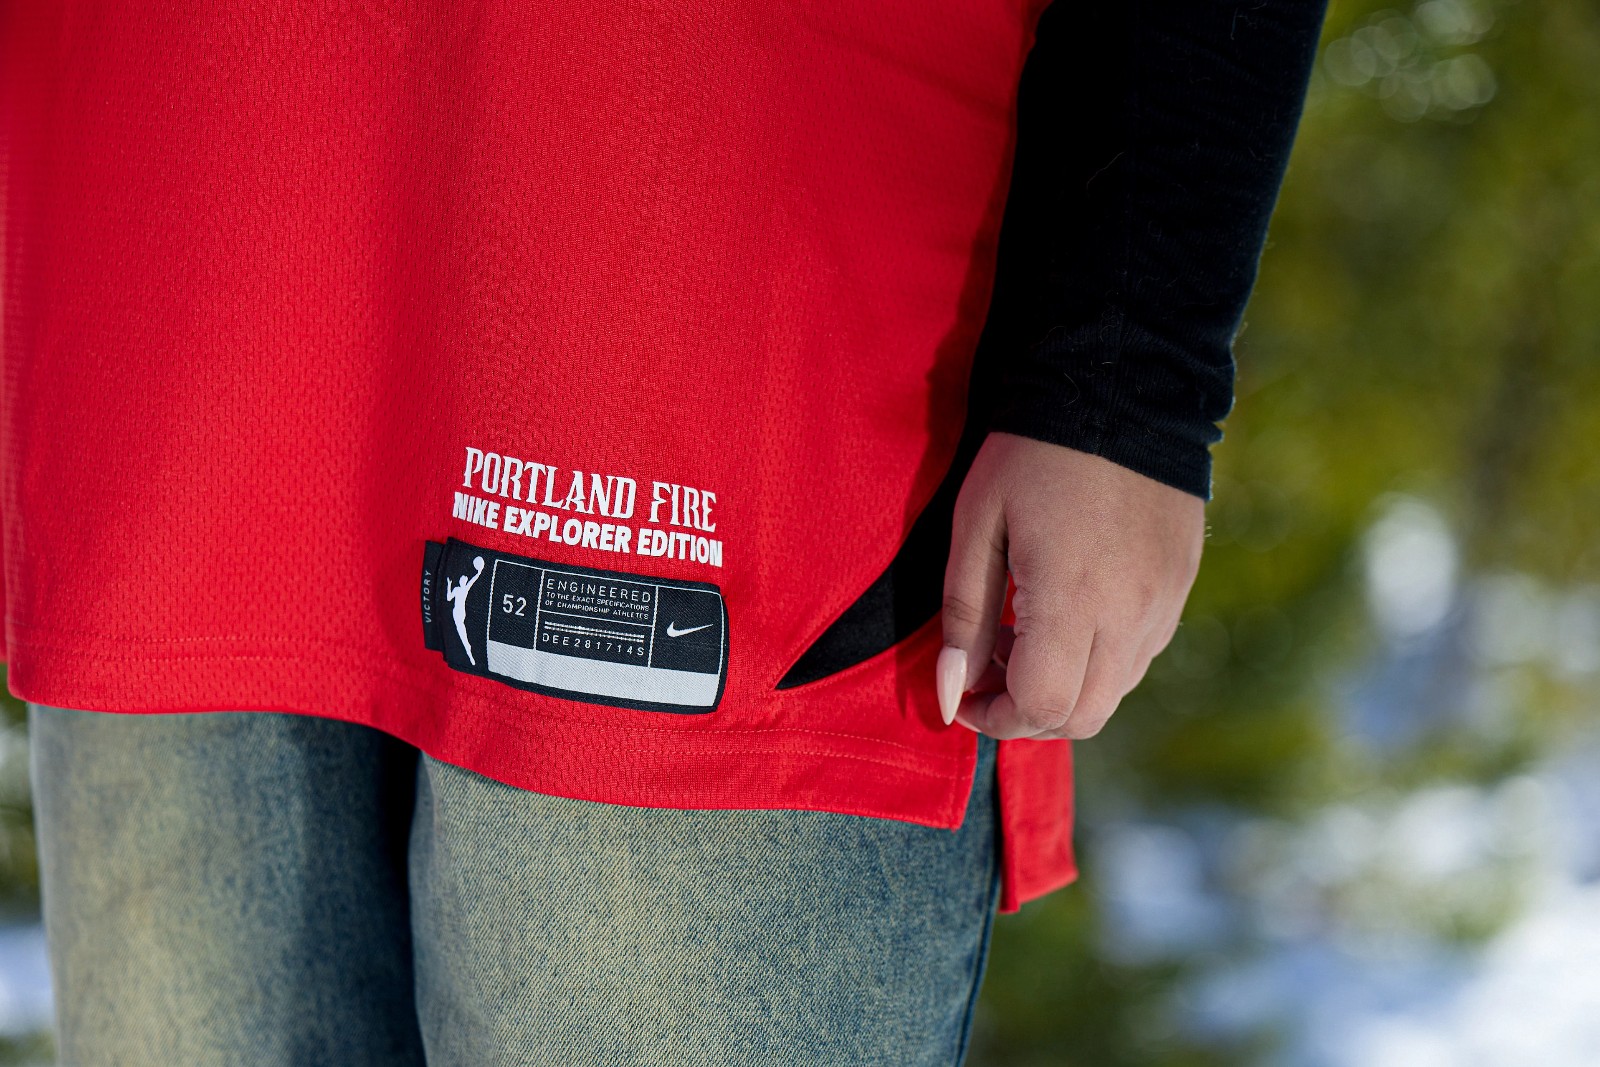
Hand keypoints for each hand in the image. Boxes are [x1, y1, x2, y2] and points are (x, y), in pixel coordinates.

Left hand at [936, 432, 1205, 739]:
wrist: (1122, 385)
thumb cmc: (1032, 453)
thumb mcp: (977, 524)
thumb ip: (964, 616)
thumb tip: (952, 694)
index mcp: (1073, 599)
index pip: (1040, 706)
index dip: (995, 718)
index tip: (965, 695)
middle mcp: (1130, 615)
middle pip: (1082, 717)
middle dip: (1027, 714)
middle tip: (988, 670)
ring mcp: (1163, 603)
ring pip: (1115, 692)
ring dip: (1064, 689)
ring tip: (1023, 632)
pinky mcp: (1180, 585)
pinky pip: (1139, 654)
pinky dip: (1097, 661)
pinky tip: (1066, 613)